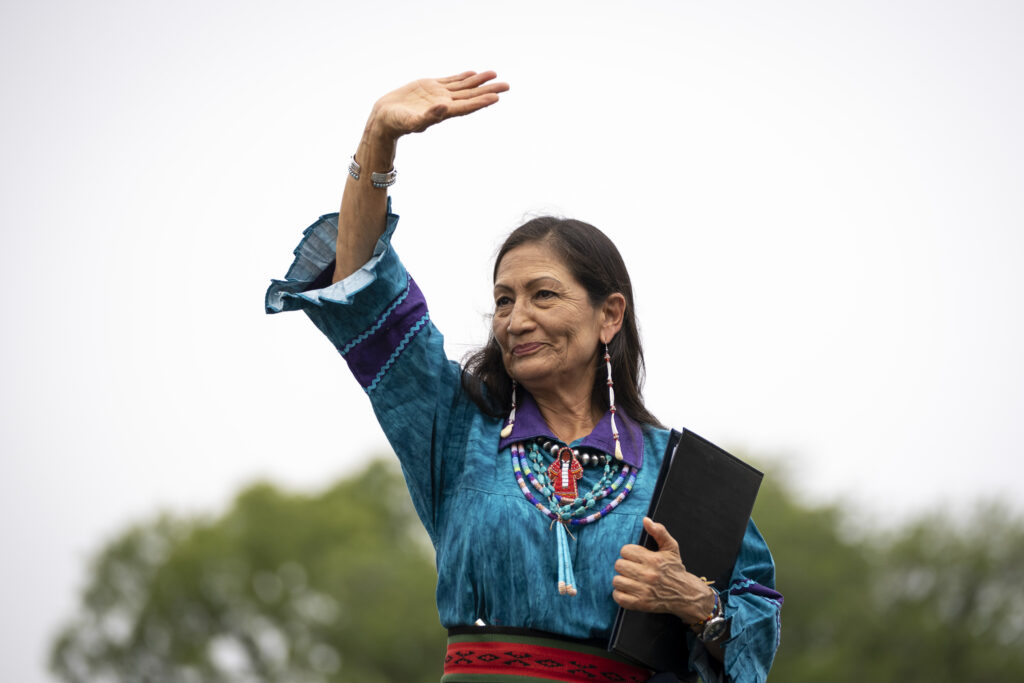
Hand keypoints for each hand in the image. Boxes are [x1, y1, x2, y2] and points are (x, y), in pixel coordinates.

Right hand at [367, 71, 508, 140]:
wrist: (384, 117)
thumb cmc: (396, 123)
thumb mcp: (412, 121)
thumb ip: (429, 117)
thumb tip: (444, 108)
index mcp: (443, 112)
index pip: (467, 106)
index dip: (482, 101)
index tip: (496, 96)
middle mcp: (444, 104)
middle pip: (471, 95)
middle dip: (488, 89)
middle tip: (507, 85)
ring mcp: (438, 94)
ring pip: (463, 86)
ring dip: (479, 81)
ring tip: (494, 74)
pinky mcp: (430, 87)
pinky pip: (450, 81)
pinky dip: (462, 77)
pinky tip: (472, 74)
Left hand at [612, 517, 715, 623]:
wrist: (686, 595)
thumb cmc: (675, 570)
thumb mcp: (671, 548)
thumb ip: (659, 531)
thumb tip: (646, 520)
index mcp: (653, 560)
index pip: (626, 551)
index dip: (629, 553)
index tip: (636, 557)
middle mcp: (648, 575)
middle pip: (619, 565)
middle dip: (625, 565)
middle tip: (633, 568)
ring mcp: (644, 591)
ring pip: (617, 580)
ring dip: (622, 579)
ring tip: (631, 579)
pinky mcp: (641, 604)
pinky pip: (618, 597)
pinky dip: (620, 594)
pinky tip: (628, 589)